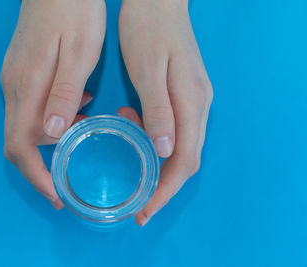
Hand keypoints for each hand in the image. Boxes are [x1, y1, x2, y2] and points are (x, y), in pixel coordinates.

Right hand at [1, 0, 105, 209]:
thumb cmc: (74, 14)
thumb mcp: (79, 54)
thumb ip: (63, 94)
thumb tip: (51, 135)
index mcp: (27, 88)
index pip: (19, 146)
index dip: (36, 176)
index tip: (56, 194)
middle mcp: (14, 88)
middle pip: (18, 142)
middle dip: (40, 167)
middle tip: (69, 177)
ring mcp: (15, 80)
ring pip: (25, 126)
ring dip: (49, 142)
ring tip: (81, 140)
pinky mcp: (23, 72)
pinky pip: (32, 108)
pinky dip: (51, 120)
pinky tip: (77, 110)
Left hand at [118, 0, 212, 224]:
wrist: (158, 1)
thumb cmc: (149, 31)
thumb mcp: (149, 70)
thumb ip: (158, 110)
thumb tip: (164, 151)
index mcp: (191, 103)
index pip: (184, 161)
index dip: (165, 191)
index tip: (145, 210)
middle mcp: (199, 106)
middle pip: (186, 159)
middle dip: (163, 186)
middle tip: (138, 203)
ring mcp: (194, 99)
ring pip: (181, 146)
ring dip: (158, 164)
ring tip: (130, 162)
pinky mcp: (185, 93)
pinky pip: (175, 129)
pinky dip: (155, 141)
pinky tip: (133, 126)